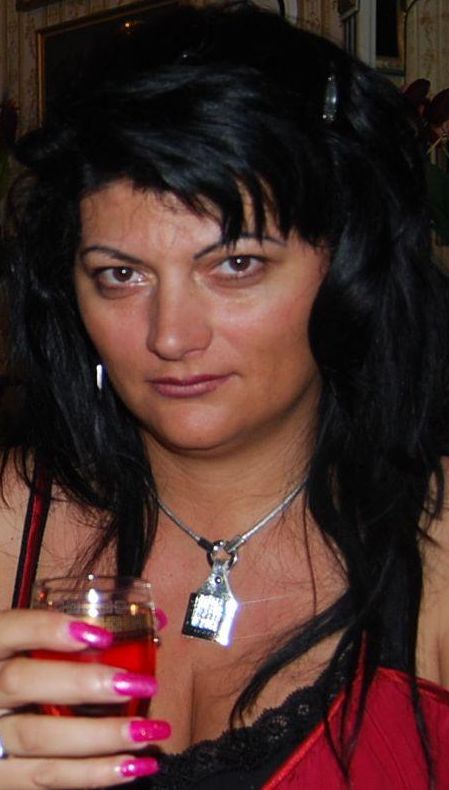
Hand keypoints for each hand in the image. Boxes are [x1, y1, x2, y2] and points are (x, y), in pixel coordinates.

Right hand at [0, 609, 169, 788]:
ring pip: (38, 737)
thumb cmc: (24, 675)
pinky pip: (45, 779)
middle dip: (82, 683)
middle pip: (21, 683)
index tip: (100, 635)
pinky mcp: (1, 778)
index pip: (9, 630)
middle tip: (139, 684)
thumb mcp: (31, 650)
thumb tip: (157, 620)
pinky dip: (92, 775)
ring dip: (100, 736)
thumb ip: (79, 634)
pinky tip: (133, 765)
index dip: (48, 629)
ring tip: (149, 731)